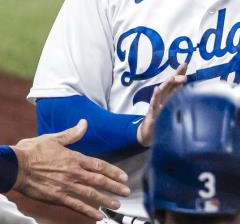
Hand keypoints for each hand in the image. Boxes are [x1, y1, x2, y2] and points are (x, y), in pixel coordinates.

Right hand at [11, 119, 129, 219]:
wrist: (15, 166)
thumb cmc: (33, 151)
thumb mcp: (54, 138)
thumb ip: (72, 133)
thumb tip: (84, 123)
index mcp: (75, 158)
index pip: (100, 165)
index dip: (114, 172)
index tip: (124, 177)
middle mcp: (74, 173)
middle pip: (100, 181)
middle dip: (115, 187)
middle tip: (126, 192)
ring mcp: (67, 186)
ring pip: (91, 195)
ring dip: (106, 200)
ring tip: (117, 205)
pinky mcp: (57, 197)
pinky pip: (76, 205)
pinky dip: (89, 211)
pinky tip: (98, 216)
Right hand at [137, 63, 187, 146]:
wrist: (147, 133)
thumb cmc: (161, 118)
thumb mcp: (171, 108)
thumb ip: (179, 98)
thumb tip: (192, 91)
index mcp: (168, 97)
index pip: (175, 82)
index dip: (179, 73)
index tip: (185, 63)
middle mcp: (162, 98)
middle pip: (169, 84)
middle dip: (176, 77)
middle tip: (184, 72)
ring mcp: (156, 105)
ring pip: (162, 92)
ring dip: (167, 84)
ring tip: (173, 77)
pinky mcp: (152, 113)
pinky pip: (153, 104)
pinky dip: (155, 96)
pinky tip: (157, 89)